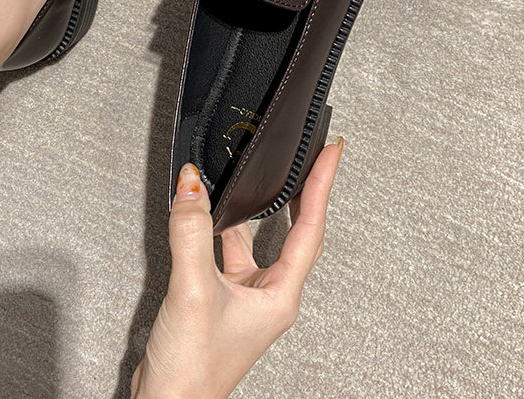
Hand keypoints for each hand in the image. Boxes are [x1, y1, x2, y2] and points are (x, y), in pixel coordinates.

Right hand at [131, 138, 343, 398]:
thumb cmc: (193, 369)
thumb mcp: (195, 290)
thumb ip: (193, 232)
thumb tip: (192, 185)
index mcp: (279, 295)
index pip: (310, 229)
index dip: (322, 186)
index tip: (331, 154)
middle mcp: (268, 294)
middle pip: (293, 230)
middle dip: (302, 191)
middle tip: (310, 156)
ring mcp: (245, 295)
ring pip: (255, 238)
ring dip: (255, 207)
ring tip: (259, 173)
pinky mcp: (220, 296)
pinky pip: (226, 249)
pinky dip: (220, 225)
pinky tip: (210, 211)